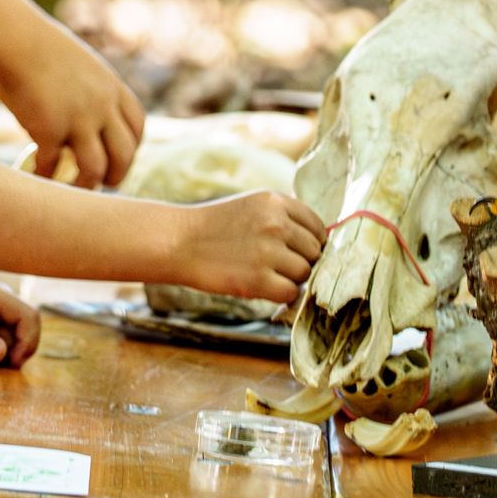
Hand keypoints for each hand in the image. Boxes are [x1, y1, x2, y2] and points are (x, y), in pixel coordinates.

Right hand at [0, 20, 145, 190]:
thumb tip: (89, 116)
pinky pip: (52, 166)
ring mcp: (78, 119)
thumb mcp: (78, 65)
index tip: (118, 158)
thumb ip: (90, 90)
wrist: (14, 40)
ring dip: (84, 185)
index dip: (131, 146)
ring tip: (69, 190)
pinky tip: (34, 175)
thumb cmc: (37, 48)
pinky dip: (45, 176)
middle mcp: (102, 105)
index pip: (137, 125)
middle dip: (116, 174)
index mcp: (111, 87)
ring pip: (95, 168)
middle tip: (101, 184)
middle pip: (124, 153)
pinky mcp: (50, 130)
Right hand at [162, 190, 326, 306]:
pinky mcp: (258, 279)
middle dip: (301, 261)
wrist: (178, 242)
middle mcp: (276, 223)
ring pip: (304, 273)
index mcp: (275, 201)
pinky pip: (290, 293)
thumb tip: (317, 244)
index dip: (311, 242)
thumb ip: (283, 218)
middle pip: (314, 251)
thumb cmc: (214, 227)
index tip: (297, 252)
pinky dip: (281, 295)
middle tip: (278, 266)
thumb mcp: (252, 206)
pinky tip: (263, 288)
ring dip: (290, 279)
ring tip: (267, 275)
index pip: (317, 226)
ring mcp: (268, 251)